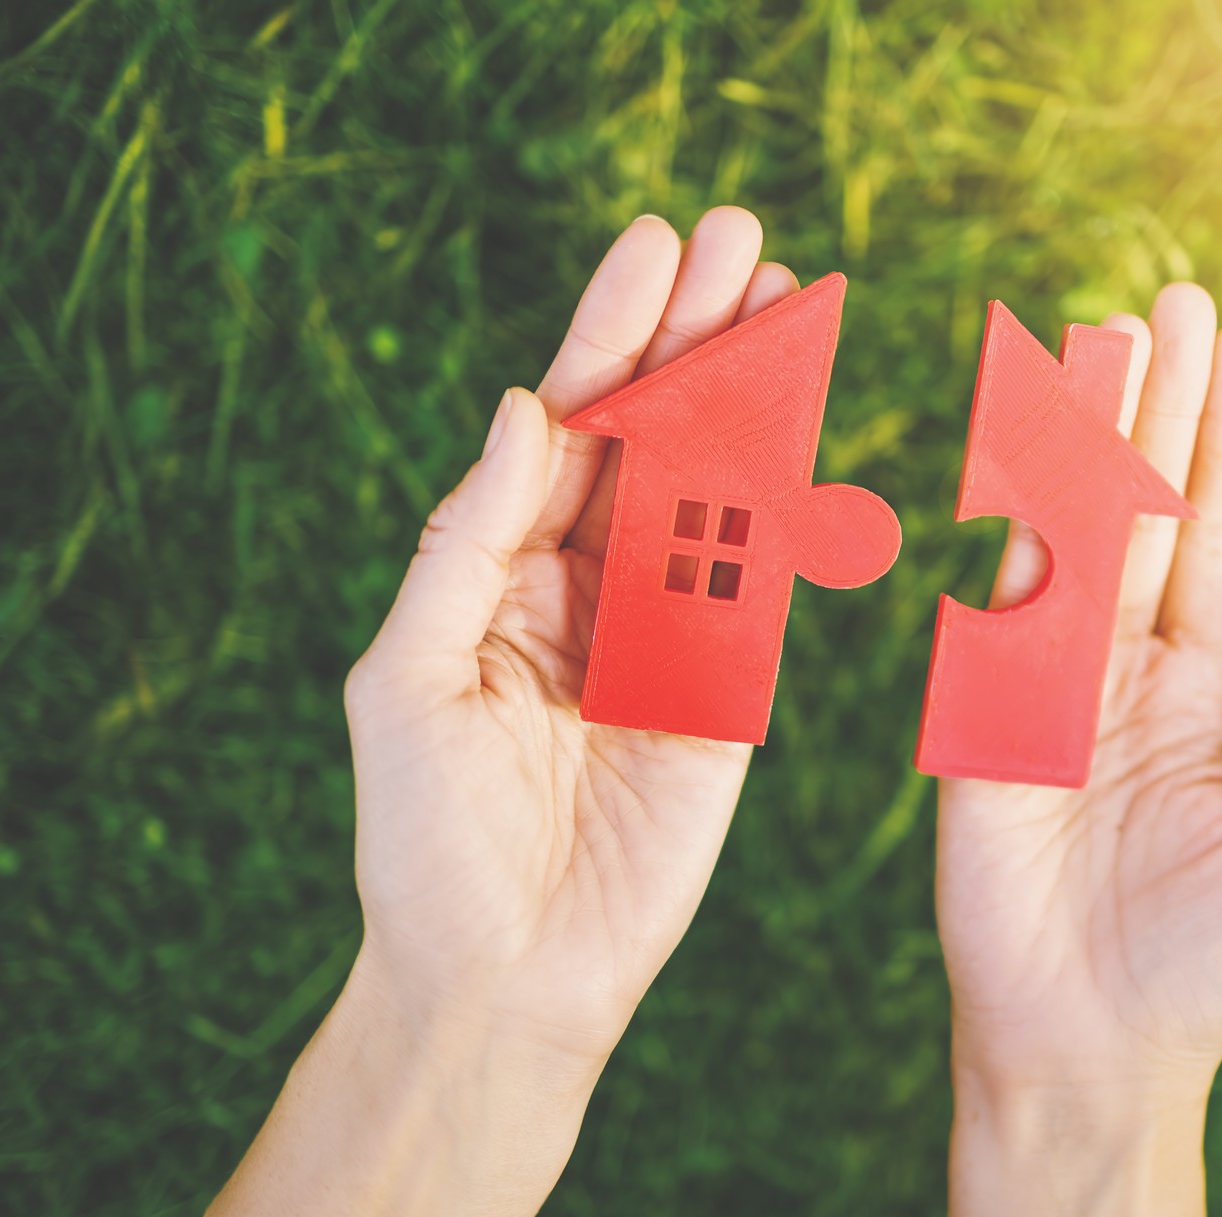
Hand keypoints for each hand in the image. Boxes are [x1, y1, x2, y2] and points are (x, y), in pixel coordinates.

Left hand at [198, 208, 803, 1216]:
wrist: (504, 974)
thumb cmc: (425, 836)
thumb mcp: (411, 673)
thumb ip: (468, 540)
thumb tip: (525, 407)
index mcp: (500, 569)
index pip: (566, 428)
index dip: (611, 334)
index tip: (655, 248)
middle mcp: (587, 584)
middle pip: (651, 435)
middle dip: (695, 336)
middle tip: (743, 238)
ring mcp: (666, 631)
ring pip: (717, 489)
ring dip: (754, 395)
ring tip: (791, 297)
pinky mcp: (730, 687)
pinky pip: (763, 581)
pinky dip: (789, 503)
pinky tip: (811, 421)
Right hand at [936, 284, 1221, 1216]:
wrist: (1087, 1045)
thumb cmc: (1206, 962)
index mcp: (1190, 693)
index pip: (1213, 541)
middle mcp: (1114, 673)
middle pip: (1141, 513)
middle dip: (1157, 408)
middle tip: (1172, 299)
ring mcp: (1040, 688)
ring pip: (1065, 536)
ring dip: (1081, 438)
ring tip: (1101, 335)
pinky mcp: (977, 720)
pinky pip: (991, 608)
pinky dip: (1003, 525)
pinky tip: (1017, 446)